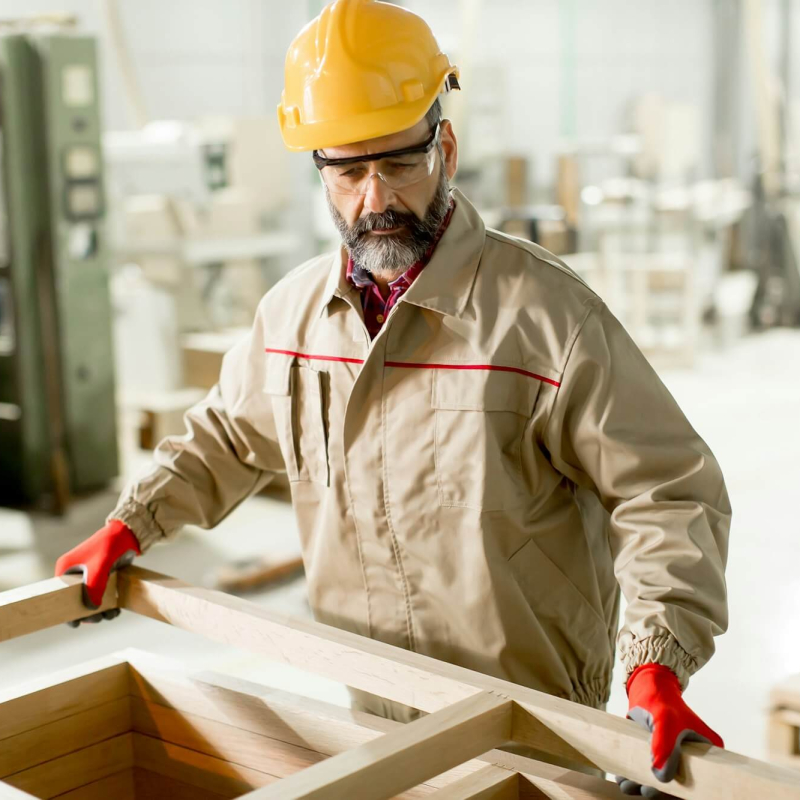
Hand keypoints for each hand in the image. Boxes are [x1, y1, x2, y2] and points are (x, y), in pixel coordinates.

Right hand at [55, 520, 140, 622]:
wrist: (128, 533)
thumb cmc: (109, 546)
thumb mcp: (99, 567)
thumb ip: (94, 587)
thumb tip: (91, 610)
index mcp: (66, 570)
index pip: (61, 596)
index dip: (67, 612)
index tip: (76, 624)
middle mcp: (75, 574)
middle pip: (77, 601)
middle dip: (89, 613)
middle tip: (101, 618)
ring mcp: (89, 576)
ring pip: (91, 600)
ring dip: (101, 610)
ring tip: (113, 614)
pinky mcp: (102, 578)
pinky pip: (102, 596)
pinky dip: (108, 604)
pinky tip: (116, 609)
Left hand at [615, 664, 722, 796]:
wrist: (645, 687)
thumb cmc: (661, 700)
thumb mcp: (666, 722)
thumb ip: (665, 748)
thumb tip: (661, 779)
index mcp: (707, 752)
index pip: (702, 780)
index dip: (684, 792)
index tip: (665, 794)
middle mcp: (693, 757)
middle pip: (679, 783)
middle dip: (658, 790)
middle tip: (641, 790)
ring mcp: (675, 756)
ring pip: (660, 779)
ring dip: (642, 784)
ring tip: (626, 785)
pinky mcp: (658, 753)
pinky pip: (648, 770)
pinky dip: (635, 775)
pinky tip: (622, 778)